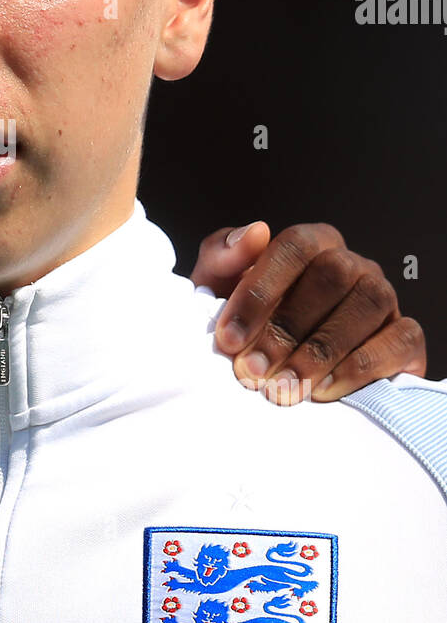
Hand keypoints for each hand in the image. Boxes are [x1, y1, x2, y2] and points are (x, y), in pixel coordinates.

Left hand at [191, 221, 425, 404]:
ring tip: (284, 386)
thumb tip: (255, 232)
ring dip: (321, 349)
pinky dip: (361, 366)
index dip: (261, 290)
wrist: (277, 369)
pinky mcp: (405, 338)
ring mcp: (384, 298)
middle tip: (253, 370)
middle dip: (286, 327)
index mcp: (314, 244)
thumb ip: (223, 256)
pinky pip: (399, 340)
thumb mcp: (219, 288)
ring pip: (368, 304)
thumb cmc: (246, 323)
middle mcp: (353, 264)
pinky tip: (324, 390)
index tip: (229, 336)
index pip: (295, 246)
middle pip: (332, 274)